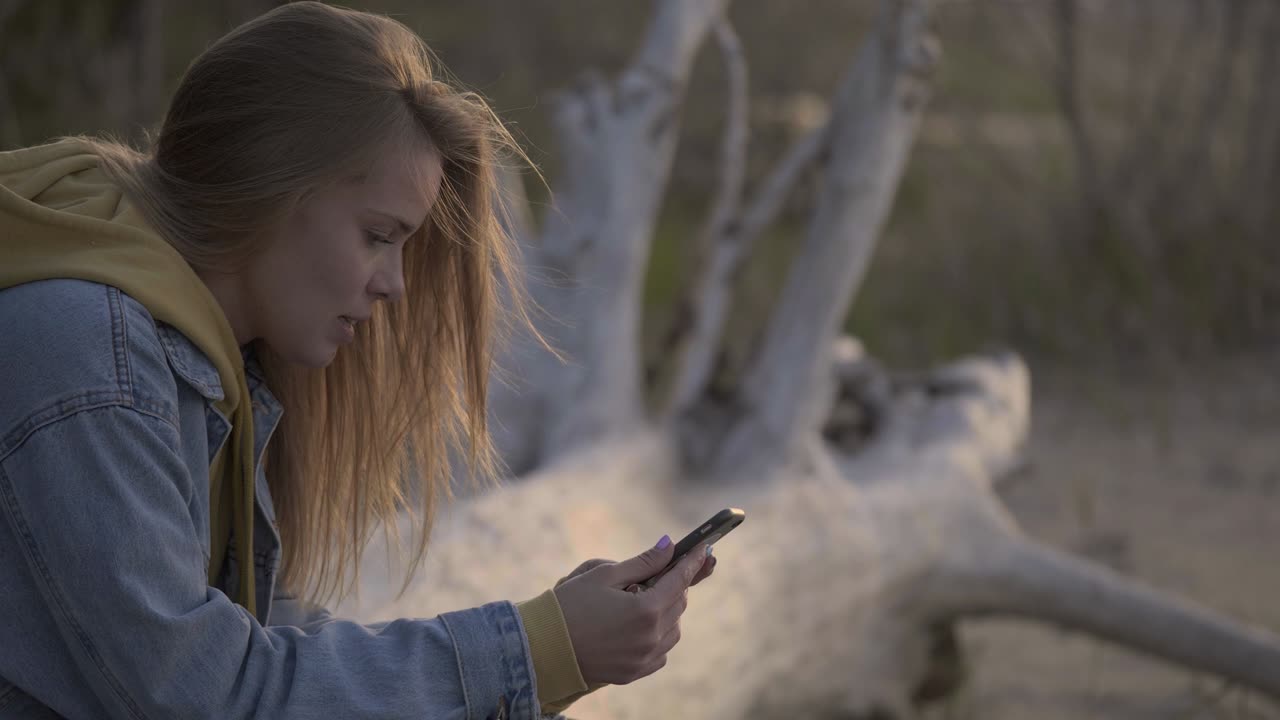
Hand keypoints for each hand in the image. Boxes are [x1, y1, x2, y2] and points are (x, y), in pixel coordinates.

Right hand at [553, 537, 711, 685]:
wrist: (543, 647)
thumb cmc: (570, 605)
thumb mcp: (604, 575)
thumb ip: (642, 562)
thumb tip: (668, 546)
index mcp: (645, 609)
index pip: (680, 580)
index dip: (692, 561)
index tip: (703, 548)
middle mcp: (651, 637)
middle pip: (679, 604)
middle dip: (674, 585)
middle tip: (659, 573)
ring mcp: (644, 658)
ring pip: (674, 628)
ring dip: (668, 611)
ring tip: (643, 600)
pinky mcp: (635, 672)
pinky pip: (661, 650)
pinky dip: (659, 635)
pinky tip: (640, 625)